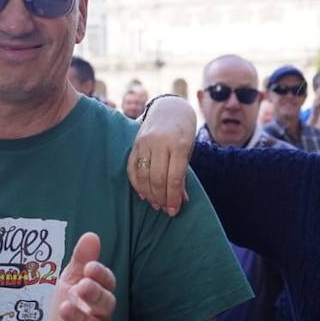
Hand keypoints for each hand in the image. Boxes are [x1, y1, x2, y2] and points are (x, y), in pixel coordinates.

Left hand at [47, 232, 117, 320]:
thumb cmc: (72, 311)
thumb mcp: (71, 282)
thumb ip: (81, 261)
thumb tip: (91, 235)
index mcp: (98, 298)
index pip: (107, 285)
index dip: (101, 276)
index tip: (91, 267)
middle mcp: (99, 319)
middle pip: (105, 307)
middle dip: (95, 295)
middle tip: (83, 285)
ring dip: (80, 320)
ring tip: (66, 307)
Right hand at [126, 96, 196, 214]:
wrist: (170, 109)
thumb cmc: (183, 134)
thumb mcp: (188, 153)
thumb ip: (182, 175)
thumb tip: (180, 201)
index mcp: (179, 145)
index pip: (174, 178)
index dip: (173, 198)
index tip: (174, 211)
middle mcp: (160, 143)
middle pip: (157, 178)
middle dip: (161, 198)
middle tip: (164, 209)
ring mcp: (145, 142)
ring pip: (143, 175)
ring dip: (149, 194)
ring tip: (155, 204)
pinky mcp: (135, 143)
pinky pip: (132, 168)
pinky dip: (137, 184)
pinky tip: (143, 194)